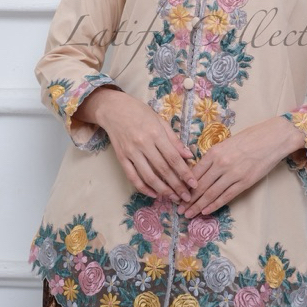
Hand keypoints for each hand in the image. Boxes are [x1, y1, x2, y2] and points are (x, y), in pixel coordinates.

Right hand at [78, 88, 196, 202]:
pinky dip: (143, 188)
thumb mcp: (160, 121)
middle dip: (176, 186)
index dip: (184, 173)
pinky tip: (154, 194)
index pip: (173, 158)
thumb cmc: (140, 112)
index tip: (193, 184)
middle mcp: (143, 144)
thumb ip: (174, 139)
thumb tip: (188, 156)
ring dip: (162, 190)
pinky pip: (133, 177)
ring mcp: (131, 152)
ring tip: (173, 198)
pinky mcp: (121, 158)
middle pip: (162, 170)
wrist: (113, 109)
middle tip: (186, 197)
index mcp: (155, 133)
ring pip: (148, 177)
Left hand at [178, 117, 305, 217]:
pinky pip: (226, 196)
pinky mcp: (244, 182)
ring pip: (211, 193)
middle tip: (179, 209)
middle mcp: (221, 163)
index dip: (185, 185)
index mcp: (215, 151)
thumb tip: (200, 171)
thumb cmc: (250, 138)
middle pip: (200, 185)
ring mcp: (233, 174)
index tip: (177, 194)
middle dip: (188, 199)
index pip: (194, 172)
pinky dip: (214, 205)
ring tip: (189, 214)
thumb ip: (214, 156)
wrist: (272, 138)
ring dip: (198, 206)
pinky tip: (206, 211)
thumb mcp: (227, 143)